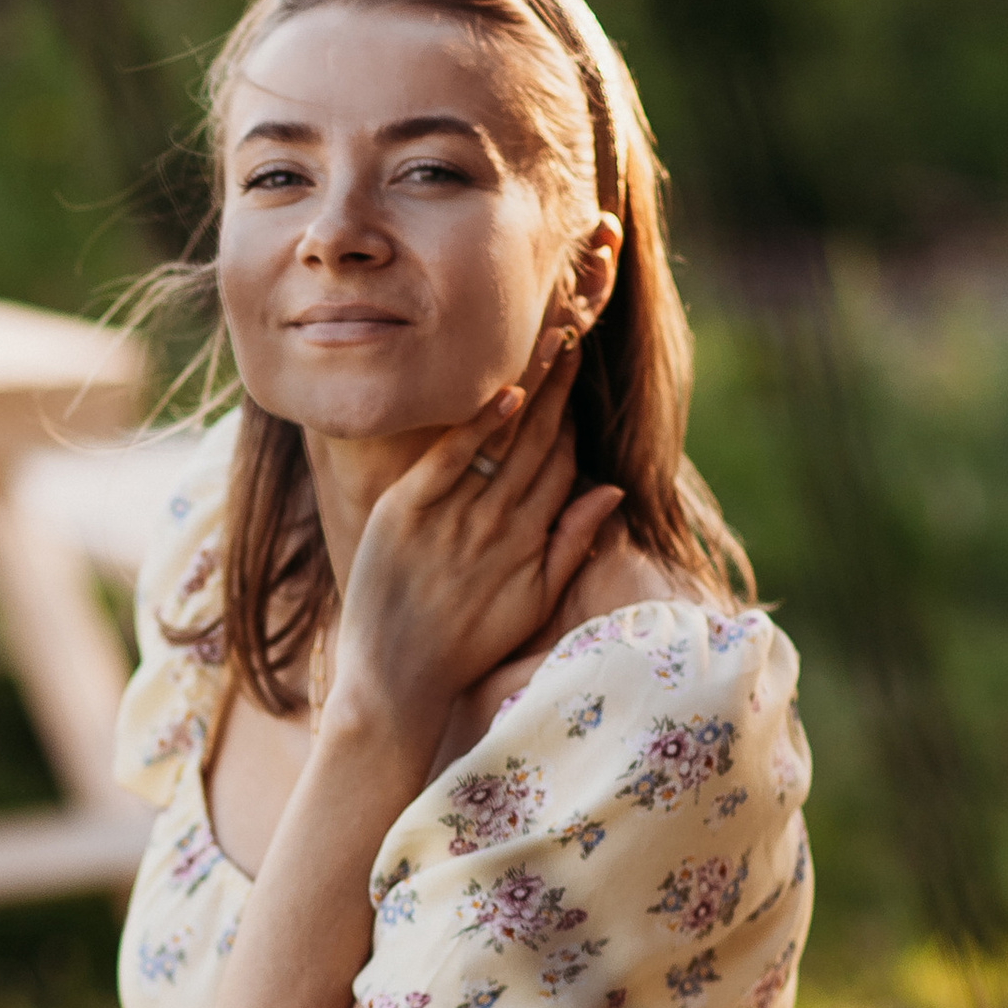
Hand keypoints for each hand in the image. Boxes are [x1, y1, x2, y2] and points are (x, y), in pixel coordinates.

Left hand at [327, 340, 621, 750]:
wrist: (397, 681)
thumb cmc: (463, 646)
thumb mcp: (531, 603)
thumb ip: (570, 545)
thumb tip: (611, 491)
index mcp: (529, 542)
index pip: (562, 465)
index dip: (572, 418)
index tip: (578, 371)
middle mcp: (499, 524)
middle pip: (539, 441)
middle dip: (560, 384)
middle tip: (575, 326)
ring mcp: (453, 517)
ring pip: (502, 440)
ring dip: (530, 385)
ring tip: (550, 335)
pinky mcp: (406, 513)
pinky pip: (451, 457)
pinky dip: (478, 423)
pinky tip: (503, 388)